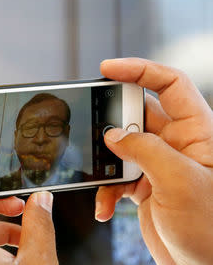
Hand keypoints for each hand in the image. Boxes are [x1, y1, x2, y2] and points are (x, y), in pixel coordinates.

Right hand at [95, 58, 212, 264]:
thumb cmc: (210, 231)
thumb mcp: (179, 183)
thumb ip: (145, 151)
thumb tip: (112, 135)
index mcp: (198, 133)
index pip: (171, 84)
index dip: (139, 69)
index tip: (107, 68)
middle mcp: (178, 144)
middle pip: (138, 114)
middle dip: (113, 124)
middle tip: (99, 136)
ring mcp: (160, 164)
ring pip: (122, 146)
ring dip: (106, 164)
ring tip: (103, 182)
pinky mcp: (145, 184)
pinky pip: (116, 175)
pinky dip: (105, 190)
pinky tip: (105, 206)